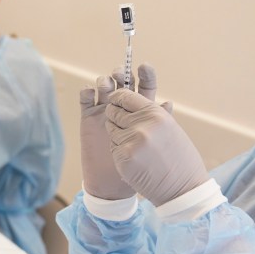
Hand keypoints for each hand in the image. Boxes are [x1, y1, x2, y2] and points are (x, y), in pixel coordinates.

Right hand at [81, 64, 159, 199]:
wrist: (114, 186)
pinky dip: (87, 91)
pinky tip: (91, 92)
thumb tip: (168, 103)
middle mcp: (123, 107)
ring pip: (104, 86)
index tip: (145, 67)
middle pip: (122, 82)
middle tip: (122, 75)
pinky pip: (86, 99)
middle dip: (121, 73)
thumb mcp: (152, 144)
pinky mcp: (88, 118)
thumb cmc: (139, 166)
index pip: (144, 86)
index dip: (145, 74)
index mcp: (141, 110)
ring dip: (105, 81)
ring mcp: (104, 110)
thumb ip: (158, 123)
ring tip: (107, 85)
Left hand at [105, 89, 207, 206]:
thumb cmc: (180, 159)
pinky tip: (134, 158)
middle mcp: (142, 125)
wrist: (182, 189)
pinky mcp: (123, 158)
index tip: (115, 100)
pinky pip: (114, 147)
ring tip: (134, 144)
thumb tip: (140, 100)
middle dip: (114, 115)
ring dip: (118, 134)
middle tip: (120, 122)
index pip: (126, 97)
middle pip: (114, 112)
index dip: (118, 98)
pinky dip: (120, 151)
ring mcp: (131, 142)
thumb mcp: (171, 129)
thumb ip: (154, 114)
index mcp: (155, 114)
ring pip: (112, 130)